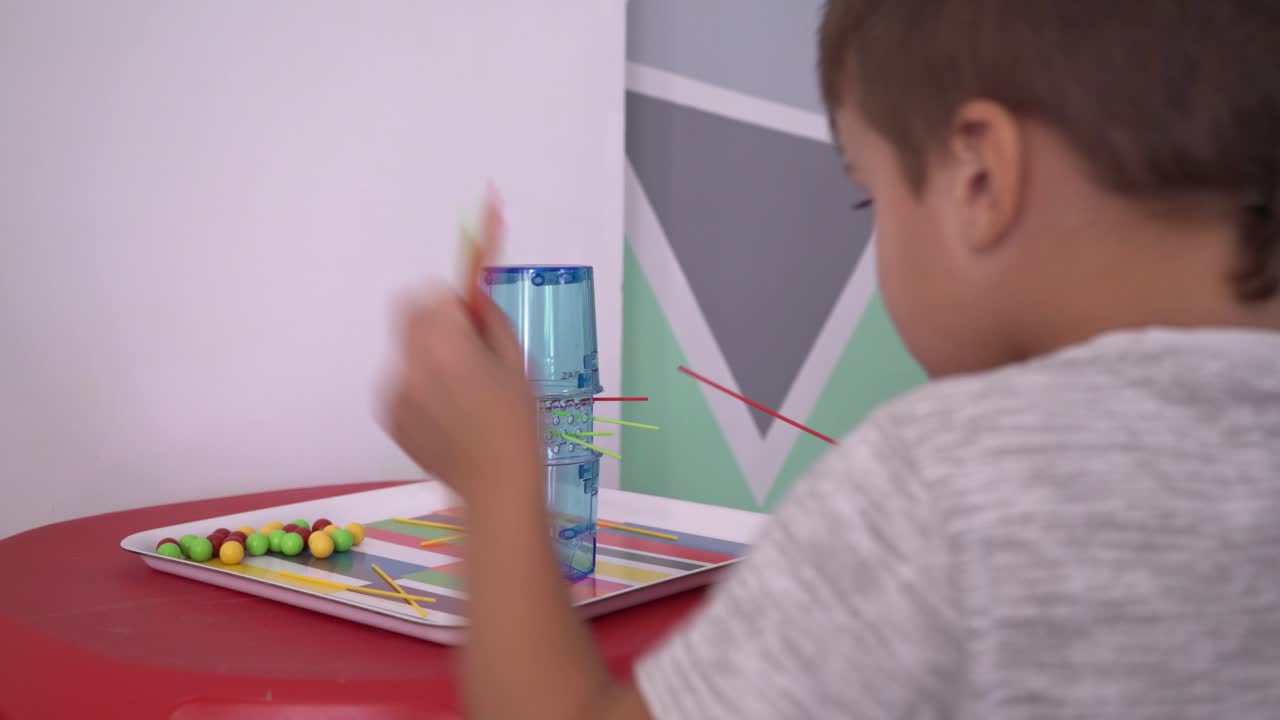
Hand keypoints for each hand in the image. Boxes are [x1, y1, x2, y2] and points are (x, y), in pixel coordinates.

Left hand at [384, 288, 541, 503]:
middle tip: (464, 347)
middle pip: (408, 313)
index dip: (453, 302)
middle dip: (434, 320)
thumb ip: (491, 320)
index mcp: (448, 346)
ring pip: (404, 349)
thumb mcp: (516, 362)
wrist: (495, 486)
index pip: (433, 293)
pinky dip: (420, 387)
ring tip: (460, 391)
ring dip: (426, 355)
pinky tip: (448, 415)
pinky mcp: (389, 415)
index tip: (469, 317)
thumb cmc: (517, 425)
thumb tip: (475, 294)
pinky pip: (401, 383)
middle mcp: (413, 364)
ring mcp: (395, 391)